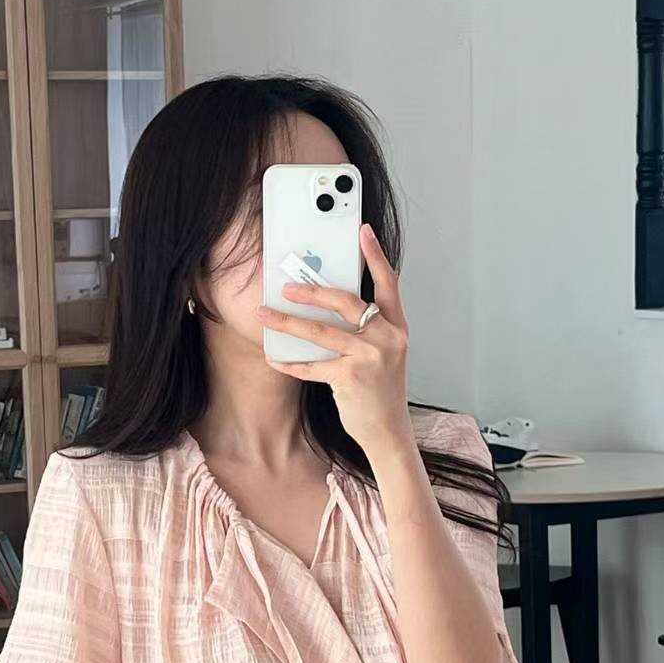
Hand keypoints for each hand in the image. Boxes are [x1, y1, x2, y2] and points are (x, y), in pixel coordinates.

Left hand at [259, 223, 413, 455]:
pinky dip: (290, 362)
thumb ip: (366, 331)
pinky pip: (312, 365)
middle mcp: (386, 338)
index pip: (388, 283)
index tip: (363, 232)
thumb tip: (328, 308)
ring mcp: (369, 358)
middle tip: (288, 286)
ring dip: (289, 322)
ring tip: (267, 315)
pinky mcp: (350, 378)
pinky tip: (274, 358)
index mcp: (396, 328)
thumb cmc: (381, 392)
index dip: (375, 256)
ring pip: (321, 331)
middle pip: (346, 301)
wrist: (388, 431)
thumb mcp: (384, 355)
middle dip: (313, 290)